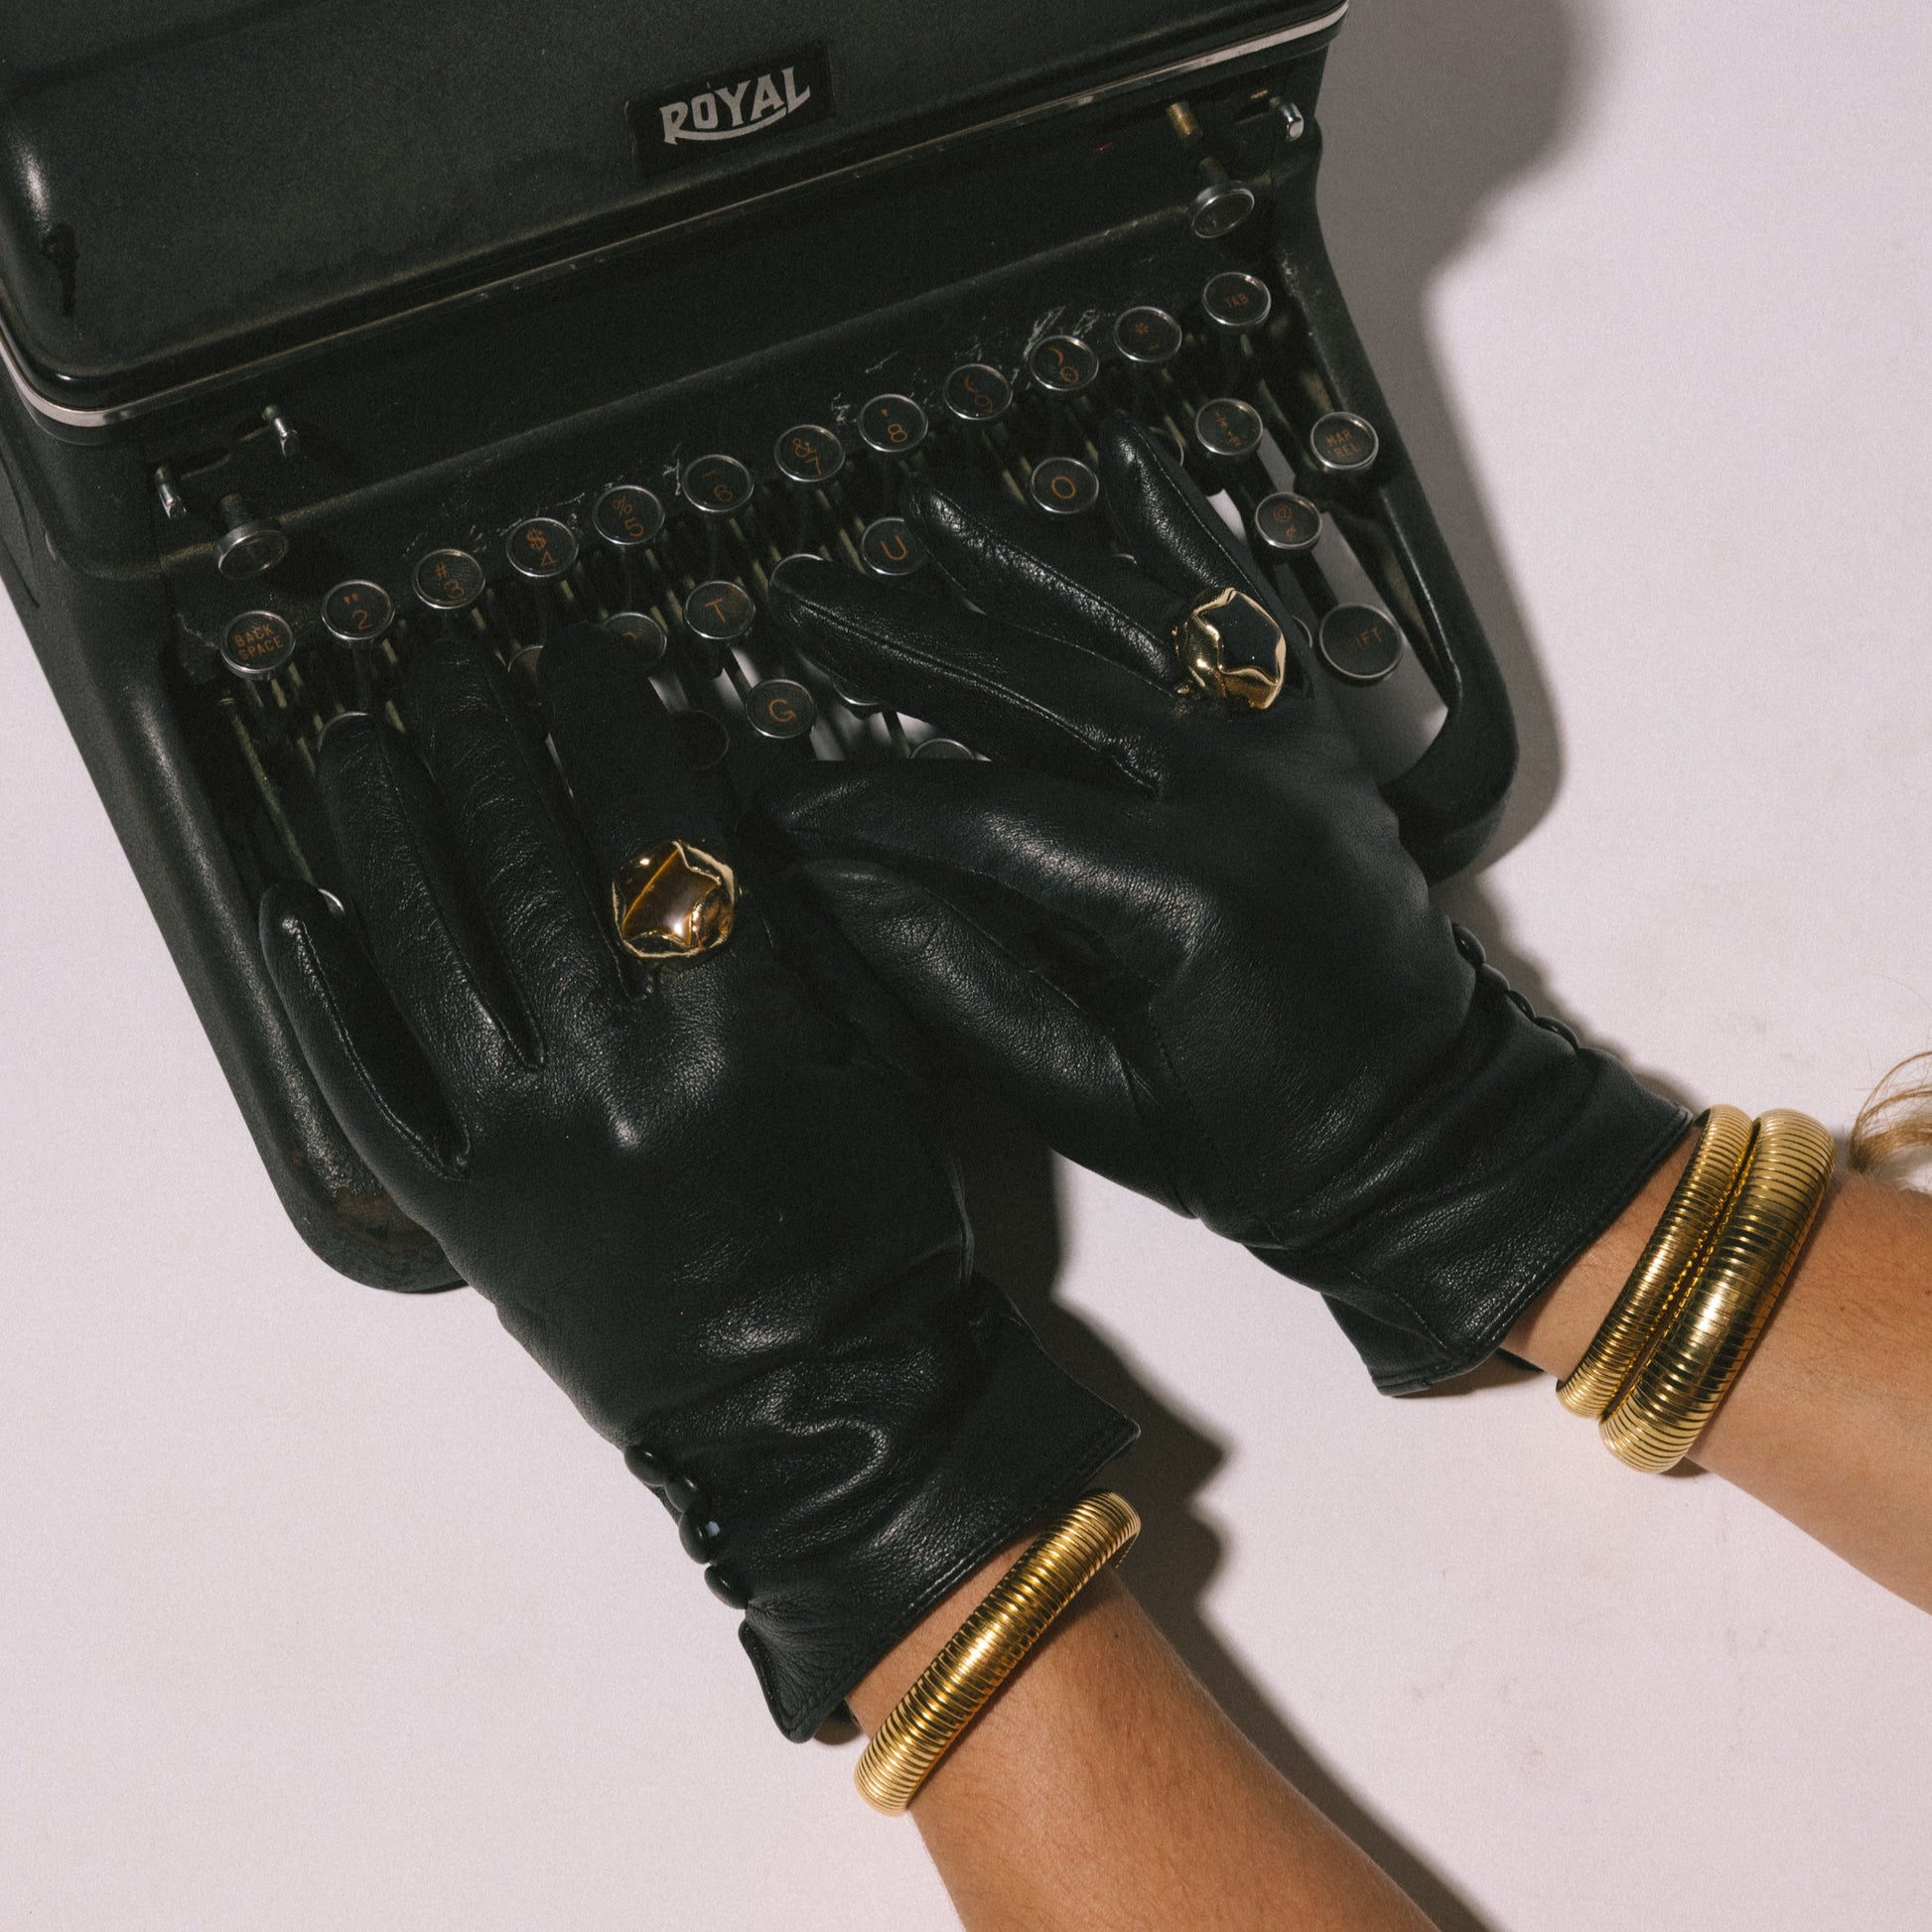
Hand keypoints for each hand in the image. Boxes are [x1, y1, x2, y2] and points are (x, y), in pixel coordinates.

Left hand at [259, 626, 1130, 1737]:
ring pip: (427, 952)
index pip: (658, 830)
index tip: (589, 659)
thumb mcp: (889, 1068)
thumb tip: (723, 816)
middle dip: (485, 738)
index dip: (615, 722)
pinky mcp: (466, 1214)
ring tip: (359, 743)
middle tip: (454, 662)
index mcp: (738, 1036)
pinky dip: (321, 996)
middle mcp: (614, 1078)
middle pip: (526, 863)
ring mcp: (522, 1147)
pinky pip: (370, 1092)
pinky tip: (295, 909)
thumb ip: (810, 938)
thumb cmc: (879, 1243)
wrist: (829, 1420)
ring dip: (384, 828)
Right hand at [760, 416, 1686, 1391]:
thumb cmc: (1260, 1141)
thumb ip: (956, 975)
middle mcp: (1237, 796)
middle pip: (1038, 685)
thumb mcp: (1083, 1094)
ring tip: (929, 505)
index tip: (788, 801)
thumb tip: (846, 879)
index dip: (866, 804)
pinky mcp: (1316, 741)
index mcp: (1177, 896)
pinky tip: (1129, 458)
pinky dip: (1186, 532)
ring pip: (1132, 619)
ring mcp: (1287, 753)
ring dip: (1021, 556)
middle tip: (807, 598)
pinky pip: (1246, 615)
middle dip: (906, 640)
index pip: (977, 814)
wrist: (1422, 1133)